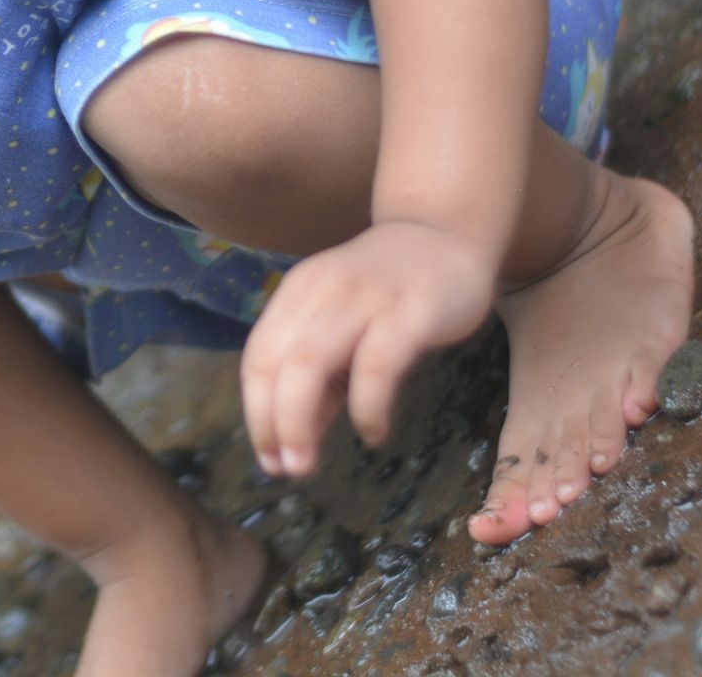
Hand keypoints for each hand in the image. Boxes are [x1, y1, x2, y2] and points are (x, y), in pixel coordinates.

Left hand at [241, 220, 498, 477]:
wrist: (446, 232)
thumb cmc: (387, 292)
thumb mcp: (340, 327)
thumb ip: (318, 380)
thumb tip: (293, 441)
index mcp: (297, 294)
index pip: (258, 358)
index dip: (255, 413)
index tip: (267, 458)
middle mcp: (321, 291)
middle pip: (275, 363)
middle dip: (271, 424)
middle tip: (285, 470)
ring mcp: (364, 298)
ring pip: (310, 363)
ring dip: (299, 422)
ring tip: (307, 464)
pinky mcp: (410, 310)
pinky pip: (376, 365)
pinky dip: (366, 407)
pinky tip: (372, 433)